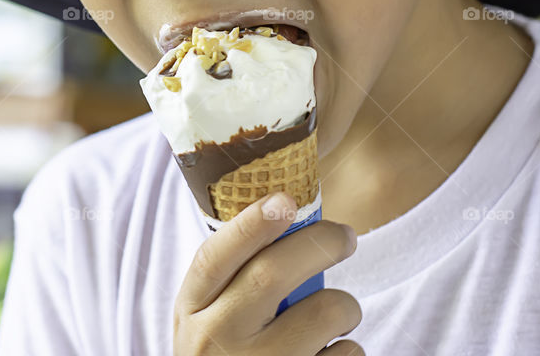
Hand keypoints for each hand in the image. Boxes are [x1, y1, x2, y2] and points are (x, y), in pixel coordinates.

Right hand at [174, 191, 362, 354]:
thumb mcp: (204, 323)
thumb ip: (227, 284)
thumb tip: (284, 220)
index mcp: (190, 312)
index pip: (215, 257)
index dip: (251, 224)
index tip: (285, 199)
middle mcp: (216, 341)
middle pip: (272, 273)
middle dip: (319, 243)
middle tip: (346, 236)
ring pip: (325, 311)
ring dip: (345, 305)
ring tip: (336, 316)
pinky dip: (349, 351)